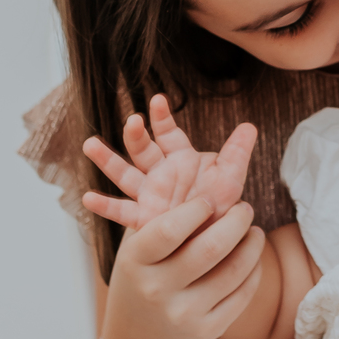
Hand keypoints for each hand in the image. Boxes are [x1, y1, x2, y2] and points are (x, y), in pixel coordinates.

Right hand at [83, 95, 255, 231]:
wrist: (214, 238)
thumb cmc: (222, 206)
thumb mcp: (230, 179)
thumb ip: (237, 154)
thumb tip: (250, 126)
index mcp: (180, 158)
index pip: (168, 133)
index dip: (163, 118)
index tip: (158, 101)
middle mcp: (160, 173)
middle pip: (143, 149)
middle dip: (136, 134)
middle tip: (132, 121)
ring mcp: (149, 194)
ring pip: (125, 173)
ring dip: (108, 159)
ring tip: (90, 145)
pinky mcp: (143, 218)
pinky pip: (122, 210)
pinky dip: (105, 205)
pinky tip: (88, 198)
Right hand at [100, 194, 267, 338]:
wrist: (137, 335)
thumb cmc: (143, 272)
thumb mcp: (139, 244)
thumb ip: (165, 214)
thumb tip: (209, 165)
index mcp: (136, 261)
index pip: (170, 229)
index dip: (197, 209)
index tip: (210, 200)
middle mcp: (157, 289)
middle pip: (210, 248)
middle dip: (236, 221)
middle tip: (245, 208)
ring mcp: (183, 314)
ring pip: (233, 271)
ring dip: (252, 244)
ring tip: (254, 230)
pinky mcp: (206, 331)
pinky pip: (242, 294)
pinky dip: (253, 270)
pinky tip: (252, 256)